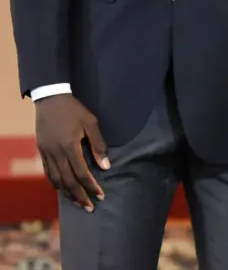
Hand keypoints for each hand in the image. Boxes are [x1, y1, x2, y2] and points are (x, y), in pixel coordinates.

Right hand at [35, 94, 109, 211]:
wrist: (51, 98)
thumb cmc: (74, 109)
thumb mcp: (91, 122)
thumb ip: (98, 145)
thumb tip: (106, 166)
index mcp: (70, 147)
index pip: (82, 173)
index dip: (91, 186)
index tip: (100, 196)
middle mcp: (56, 153)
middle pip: (68, 181)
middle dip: (80, 196)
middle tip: (90, 207)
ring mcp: (47, 153)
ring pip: (56, 180)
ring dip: (68, 193)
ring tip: (78, 202)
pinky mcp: (41, 151)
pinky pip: (48, 173)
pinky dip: (55, 183)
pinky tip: (62, 189)